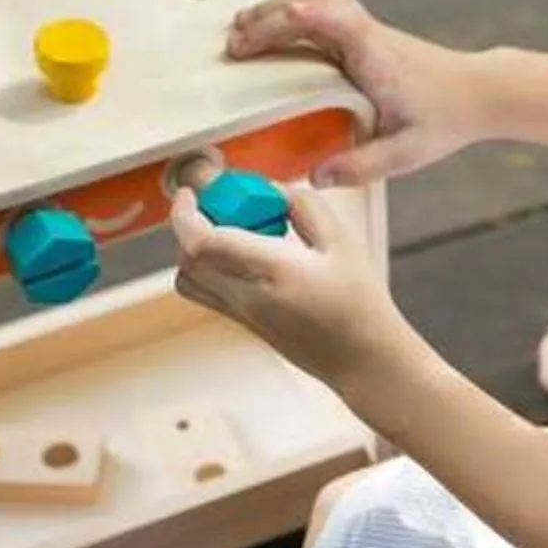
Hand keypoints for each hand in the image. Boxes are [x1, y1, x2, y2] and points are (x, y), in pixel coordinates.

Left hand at [169, 181, 414, 386]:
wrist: (361, 358)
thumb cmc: (358, 302)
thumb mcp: (341, 240)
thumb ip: (303, 206)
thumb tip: (270, 189)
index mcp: (272, 270)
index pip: (203, 243)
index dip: (186, 213)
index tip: (192, 191)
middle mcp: (247, 295)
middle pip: (188, 259)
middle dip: (191, 224)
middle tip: (220, 205)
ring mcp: (241, 314)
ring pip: (189, 279)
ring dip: (195, 248)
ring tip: (231, 230)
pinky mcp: (243, 324)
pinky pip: (205, 292)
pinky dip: (207, 266)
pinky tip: (244, 254)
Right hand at [226, 0, 488, 186]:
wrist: (481, 93)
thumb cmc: (447, 119)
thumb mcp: (407, 153)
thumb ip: (361, 167)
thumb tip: (314, 176)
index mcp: (375, 54)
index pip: (329, 19)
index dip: (287, 20)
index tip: (251, 37)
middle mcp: (368, 33)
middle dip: (268, 15)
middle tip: (234, 43)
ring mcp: (367, 29)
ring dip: (278, 6)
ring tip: (243, 29)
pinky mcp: (366, 33)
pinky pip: (325, 6)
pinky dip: (294, 9)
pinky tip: (276, 28)